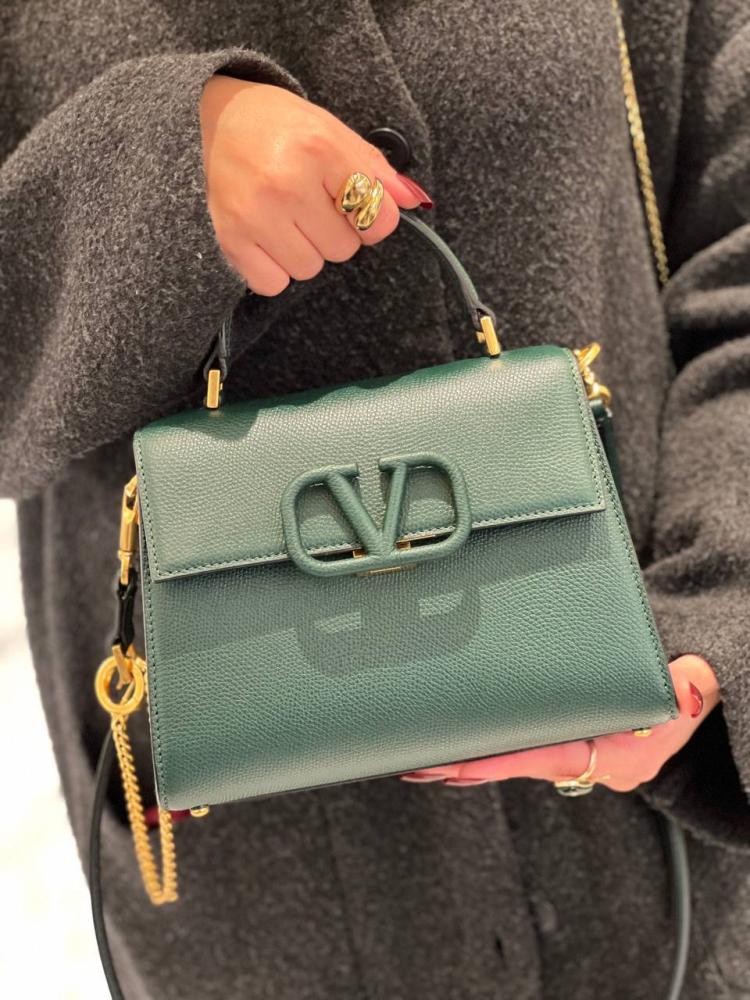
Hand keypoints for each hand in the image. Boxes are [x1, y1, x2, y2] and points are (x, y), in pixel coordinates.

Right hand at [199, 76, 431, 295]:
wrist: (215, 116)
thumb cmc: (280, 127)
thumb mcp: (333, 132)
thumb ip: (374, 169)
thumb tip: (412, 201)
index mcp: (320, 149)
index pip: (376, 216)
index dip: (373, 217)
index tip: (356, 205)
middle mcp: (286, 182)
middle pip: (343, 248)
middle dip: (333, 231)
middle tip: (310, 204)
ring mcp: (255, 213)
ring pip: (309, 268)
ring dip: (304, 251)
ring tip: (286, 219)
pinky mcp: (231, 238)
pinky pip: (273, 283)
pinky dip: (275, 270)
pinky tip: (267, 238)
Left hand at [401, 655, 719, 791]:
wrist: (690, 696)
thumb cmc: (684, 689)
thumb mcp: (689, 688)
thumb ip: (686, 684)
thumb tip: (684, 679)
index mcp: (616, 757)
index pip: (545, 760)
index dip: (497, 762)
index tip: (453, 766)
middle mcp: (590, 764)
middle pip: (517, 765)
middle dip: (466, 765)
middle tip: (416, 764)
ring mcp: (577, 755)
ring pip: (514, 759)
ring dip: (470, 757)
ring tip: (420, 758)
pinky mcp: (566, 741)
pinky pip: (521, 749)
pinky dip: (489, 746)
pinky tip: (456, 742)